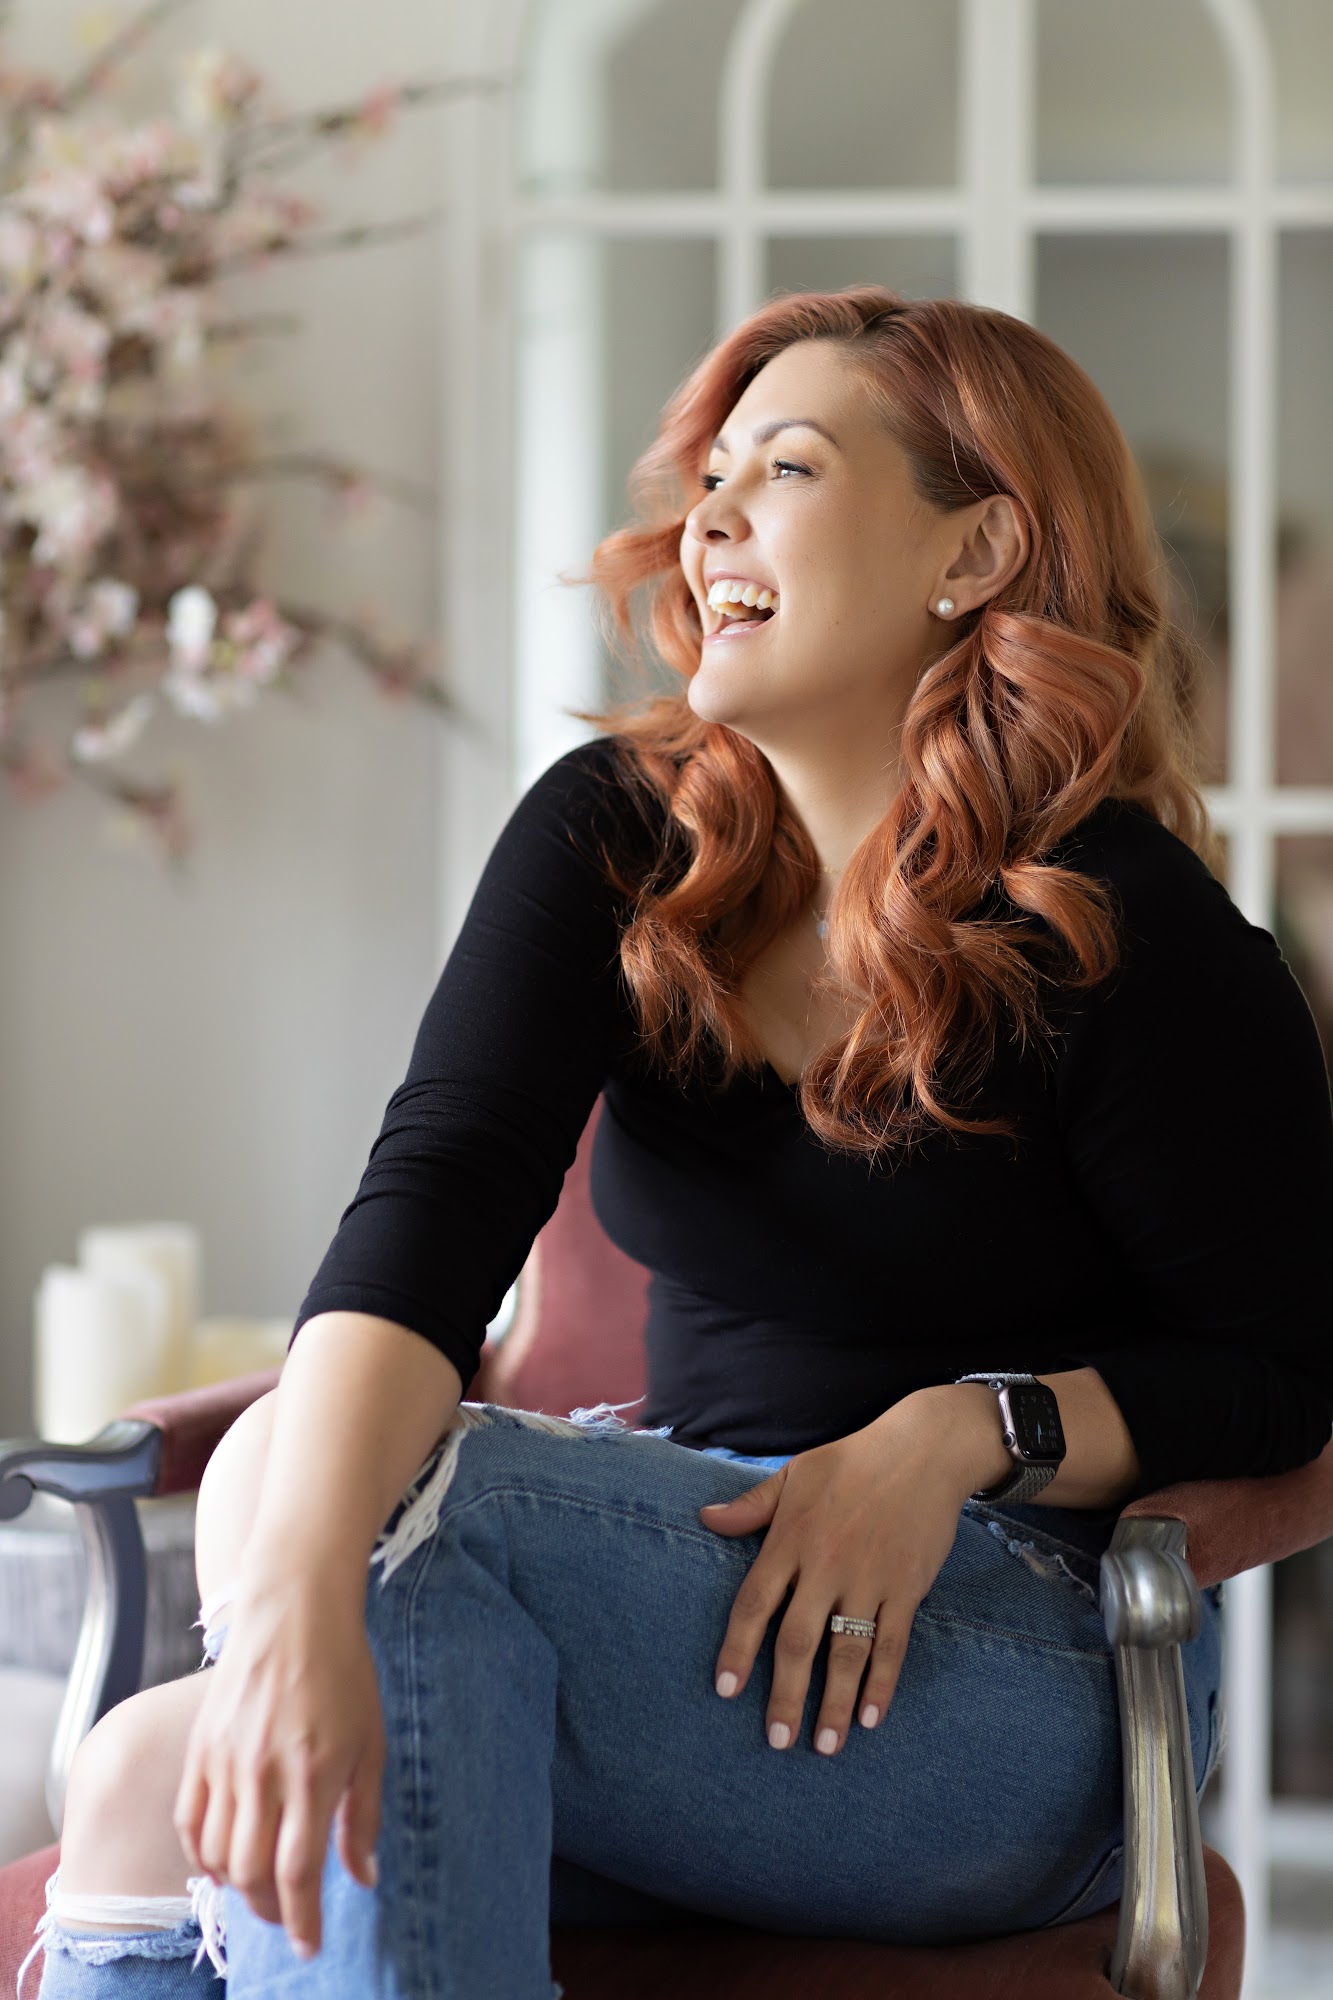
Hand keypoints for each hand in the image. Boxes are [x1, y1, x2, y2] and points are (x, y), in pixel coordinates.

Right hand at [173, 1573, 383, 1959]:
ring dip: (238, 1884)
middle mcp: (264, 1772)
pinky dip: (204, 1853)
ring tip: (260, 1884)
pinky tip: (225, 1855)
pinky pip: (189, 1822)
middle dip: (269, 1909)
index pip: (298, 1872)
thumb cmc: (344, 1672)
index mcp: (314, 1772)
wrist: (294, 1608)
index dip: (301, 1920)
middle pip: (251, 1873)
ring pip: (217, 1855)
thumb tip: (362, 1879)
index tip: (308, 1947)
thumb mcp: (372, 1742)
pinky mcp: (200, 1748)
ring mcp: (225, 1760)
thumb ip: (365, 1815)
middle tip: (287, 1914)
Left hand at [698, 1401, 980, 1756]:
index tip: (726, 1690)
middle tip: (777, 1740)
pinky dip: (882, 1683)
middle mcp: (826, 1565)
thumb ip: (752, 1506)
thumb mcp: (794, 1474)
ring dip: (834, 1702)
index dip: (739, 1649)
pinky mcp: (906, 1587)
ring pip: (847, 1652)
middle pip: (798, 1641)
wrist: (922, 1450)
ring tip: (824, 1746)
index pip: (755, 1603)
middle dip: (786, 1695)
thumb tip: (706, 1518)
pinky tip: (870, 1717)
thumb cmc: (852, 1461)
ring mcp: (868, 1579)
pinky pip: (892, 1644)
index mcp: (791, 1539)